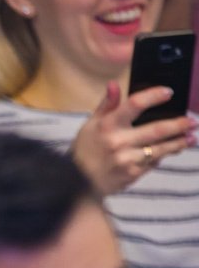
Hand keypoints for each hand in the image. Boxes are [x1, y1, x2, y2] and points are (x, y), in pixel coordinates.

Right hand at [70, 81, 196, 195]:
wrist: (80, 182)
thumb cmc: (86, 149)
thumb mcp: (90, 124)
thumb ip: (106, 105)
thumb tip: (113, 85)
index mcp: (107, 125)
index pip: (134, 105)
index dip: (153, 96)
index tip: (168, 92)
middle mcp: (118, 141)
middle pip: (156, 130)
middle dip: (178, 125)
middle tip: (192, 121)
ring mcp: (127, 159)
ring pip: (161, 148)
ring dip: (179, 142)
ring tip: (191, 138)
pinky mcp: (133, 173)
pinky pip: (154, 162)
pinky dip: (163, 155)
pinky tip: (172, 150)